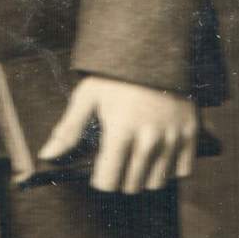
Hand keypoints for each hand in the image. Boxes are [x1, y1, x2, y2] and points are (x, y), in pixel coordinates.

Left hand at [38, 76, 199, 194]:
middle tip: (118, 161)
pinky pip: (183, 171)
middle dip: (121, 178)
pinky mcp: (191, 134)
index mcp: (120, 133)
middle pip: (131, 186)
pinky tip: (161, 154)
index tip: (100, 169)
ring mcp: (173, 139)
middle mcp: (148, 141)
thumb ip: (68, 129)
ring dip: (145, 176)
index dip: (100, 179)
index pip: (108, 182)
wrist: (157, 51)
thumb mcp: (87, 96)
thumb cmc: (117, 76)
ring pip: (156, 182)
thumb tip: (46, 156)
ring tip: (138, 158)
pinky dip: (171, 168)